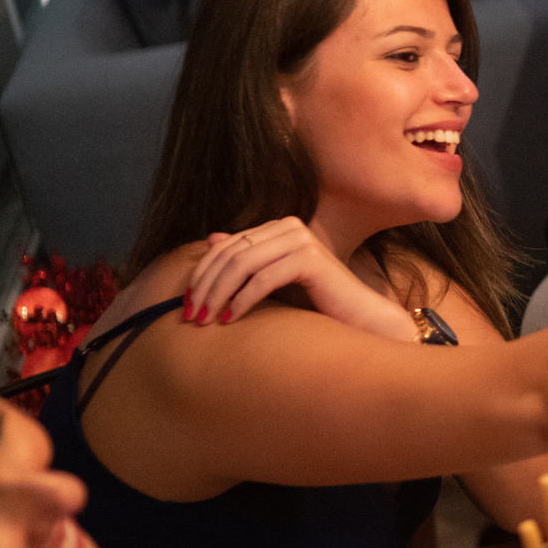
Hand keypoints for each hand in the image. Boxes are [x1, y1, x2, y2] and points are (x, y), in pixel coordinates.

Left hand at [183, 218, 418, 339]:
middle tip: (190, 315)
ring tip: (206, 320)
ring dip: (218, 294)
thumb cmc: (318, 304)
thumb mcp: (273, 282)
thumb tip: (211, 238)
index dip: (200, 274)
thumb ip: (246, 261)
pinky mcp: (310, 259)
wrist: (361, 319)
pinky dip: (242, 300)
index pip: (226, 245)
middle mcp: (290, 226)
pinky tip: (232, 320)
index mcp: (280, 227)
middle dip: (205, 286)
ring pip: (242, 265)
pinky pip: (263, 278)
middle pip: (230, 253)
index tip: (186, 304)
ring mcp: (301, 240)